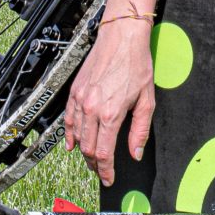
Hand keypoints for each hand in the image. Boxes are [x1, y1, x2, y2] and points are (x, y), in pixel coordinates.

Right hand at [64, 17, 154, 185]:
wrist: (121, 37)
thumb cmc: (136, 64)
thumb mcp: (146, 100)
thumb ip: (140, 130)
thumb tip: (135, 153)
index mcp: (111, 114)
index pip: (103, 153)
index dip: (106, 170)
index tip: (109, 178)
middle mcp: (92, 109)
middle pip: (88, 148)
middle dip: (94, 164)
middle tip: (102, 171)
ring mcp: (81, 100)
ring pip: (77, 136)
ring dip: (83, 152)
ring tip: (91, 160)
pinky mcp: (75, 91)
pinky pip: (69, 119)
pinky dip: (70, 134)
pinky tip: (73, 143)